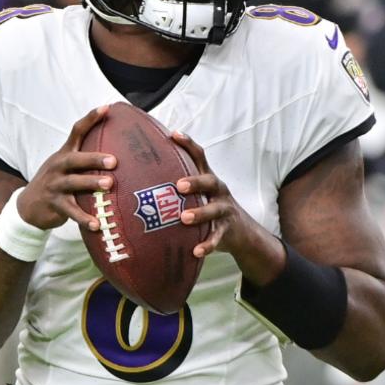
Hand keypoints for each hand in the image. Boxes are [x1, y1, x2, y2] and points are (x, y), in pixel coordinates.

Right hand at [16, 105, 116, 230]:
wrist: (28, 206)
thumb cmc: (56, 183)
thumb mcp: (66, 167)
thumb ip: (86, 159)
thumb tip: (119, 151)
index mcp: (64, 154)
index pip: (76, 131)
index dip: (91, 119)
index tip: (107, 108)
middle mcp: (58, 167)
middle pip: (75, 159)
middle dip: (94, 158)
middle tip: (114, 160)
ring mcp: (54, 185)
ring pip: (73, 183)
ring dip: (91, 184)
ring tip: (109, 186)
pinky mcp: (54, 204)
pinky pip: (70, 211)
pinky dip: (83, 218)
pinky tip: (97, 224)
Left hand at [171, 131, 260, 258]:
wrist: (242, 232)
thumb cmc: (210, 207)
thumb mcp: (200, 192)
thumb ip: (180, 184)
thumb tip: (141, 174)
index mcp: (208, 178)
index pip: (199, 156)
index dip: (188, 144)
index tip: (173, 134)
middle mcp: (218, 191)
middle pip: (210, 181)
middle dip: (195, 182)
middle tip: (178, 185)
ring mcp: (224, 210)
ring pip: (214, 210)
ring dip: (200, 213)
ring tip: (184, 218)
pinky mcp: (226, 231)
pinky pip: (217, 238)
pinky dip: (208, 244)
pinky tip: (196, 250)